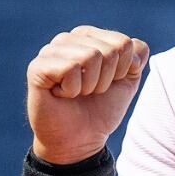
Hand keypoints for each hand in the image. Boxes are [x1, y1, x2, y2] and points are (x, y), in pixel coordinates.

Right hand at [26, 26, 149, 163]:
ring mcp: (50, 51)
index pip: (123, 43)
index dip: (123, 70)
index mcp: (89, 36)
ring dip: (90, 85)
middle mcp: (68, 39)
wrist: (80, 139)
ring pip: (91, 56)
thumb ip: (137, 54)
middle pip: (110, 50)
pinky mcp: (37, 67)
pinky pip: (70, 68)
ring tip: (76, 93)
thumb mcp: (128, 79)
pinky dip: (73, 89)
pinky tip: (62, 95)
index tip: (108, 83)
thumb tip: (131, 43)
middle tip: (90, 92)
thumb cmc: (101, 107)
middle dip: (106, 79)